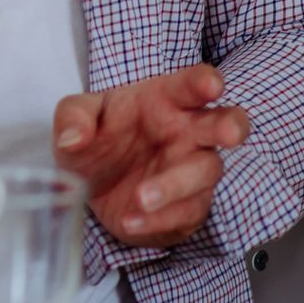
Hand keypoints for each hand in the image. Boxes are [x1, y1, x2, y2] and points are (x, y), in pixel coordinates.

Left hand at [53, 63, 251, 248]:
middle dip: (230, 126)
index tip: (210, 84)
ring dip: (175, 185)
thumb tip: (73, 137)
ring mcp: (192, 168)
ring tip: (141, 197)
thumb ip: (73, 117)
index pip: (189, 85)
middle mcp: (187, 132)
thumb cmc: (99, 137)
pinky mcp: (190, 205)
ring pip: (205, 172)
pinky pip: (187, 212)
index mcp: (164, 100)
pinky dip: (160, 219)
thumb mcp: (74, 118)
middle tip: (227, 134)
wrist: (97, 187)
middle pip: (226, 123)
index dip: (204, 81)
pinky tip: (132, 220)